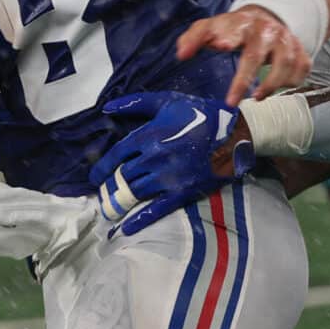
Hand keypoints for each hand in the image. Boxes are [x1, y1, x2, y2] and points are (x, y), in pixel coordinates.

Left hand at [90, 92, 253, 235]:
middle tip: (103, 191)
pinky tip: (126, 227)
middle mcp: (154, 158)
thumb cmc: (200, 114)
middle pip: (123, 175)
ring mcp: (168, 177)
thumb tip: (106, 107)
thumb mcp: (167, 101)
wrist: (235, 133)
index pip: (116, 154)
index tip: (94, 176)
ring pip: (135, 191)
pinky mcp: (182, 192)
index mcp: (149, 135)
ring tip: (111, 204)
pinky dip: (139, 219)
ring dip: (120, 199)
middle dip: (111, 184)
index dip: (102, 166)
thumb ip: (135, 103)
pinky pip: (156, 209)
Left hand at [176, 8, 310, 104]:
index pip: (234, 30)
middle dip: (243, 80)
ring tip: (256, 98)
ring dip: (272, 84)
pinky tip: (280, 88)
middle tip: (231, 102)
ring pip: (285, 63)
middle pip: (256, 56)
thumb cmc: (235, 28)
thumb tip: (181, 54)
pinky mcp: (300, 50)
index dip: (228, 37)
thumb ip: (194, 38)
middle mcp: (266, 30)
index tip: (220, 45)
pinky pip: (302, 68)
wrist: (269, 15)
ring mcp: (286, 40)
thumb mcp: (212, 26)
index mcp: (242, 23)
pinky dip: (292, 81)